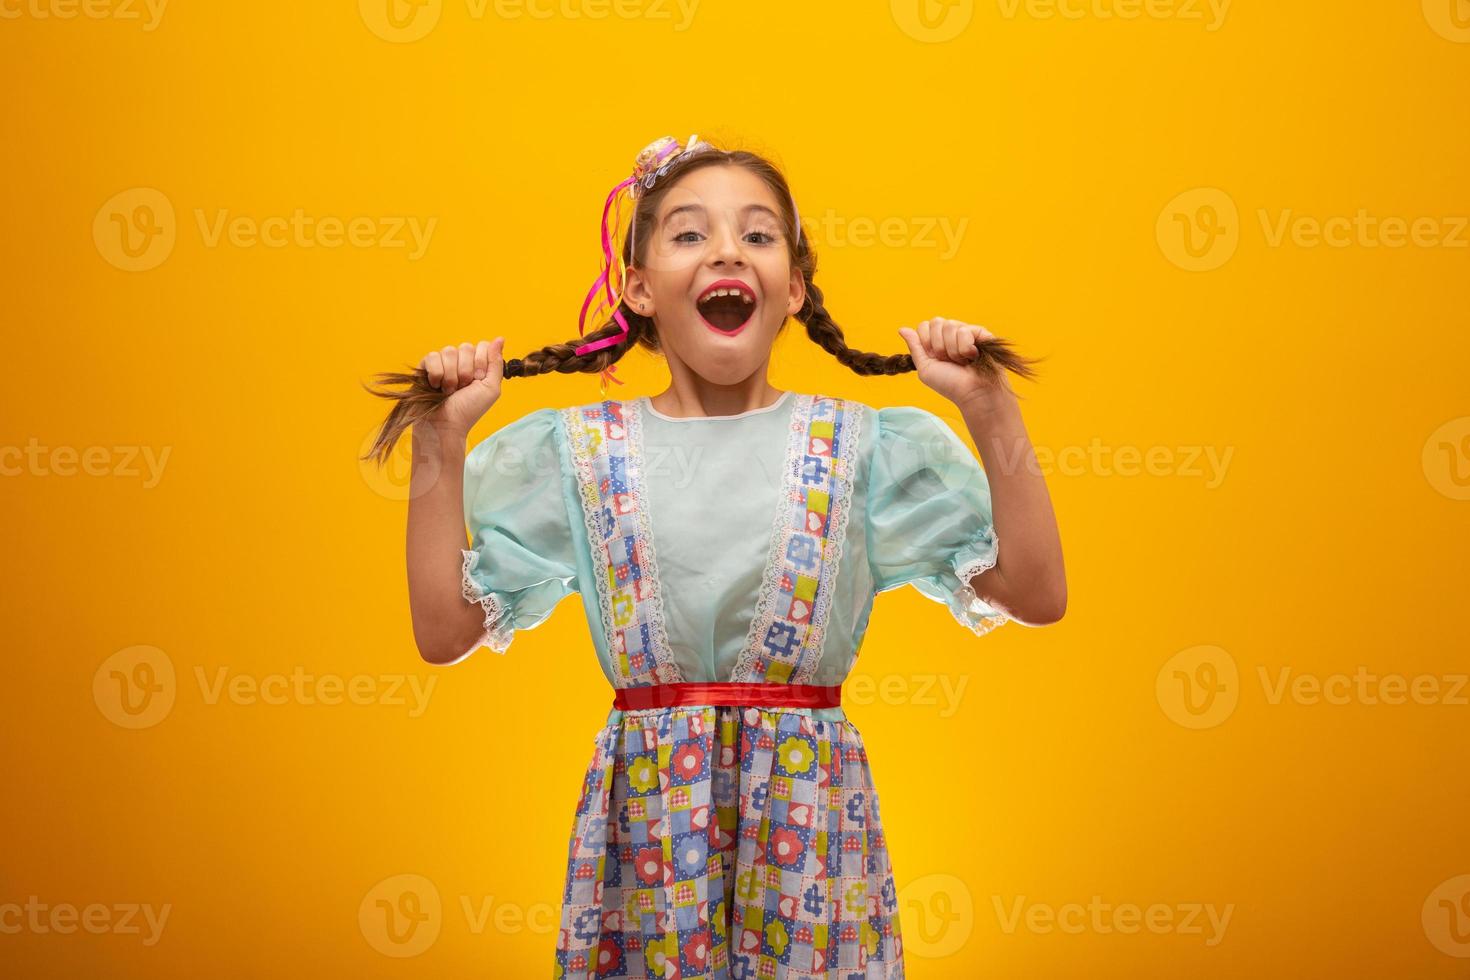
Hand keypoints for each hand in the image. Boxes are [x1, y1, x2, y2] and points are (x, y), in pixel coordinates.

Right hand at [422, 339, 505, 434]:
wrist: (445, 425)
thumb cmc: (469, 410)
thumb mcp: (491, 389)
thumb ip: (496, 363)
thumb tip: (500, 338)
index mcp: (477, 365)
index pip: (482, 346)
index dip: (481, 363)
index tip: (477, 380)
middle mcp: (460, 361)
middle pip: (466, 347)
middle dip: (466, 371)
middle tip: (463, 388)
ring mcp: (442, 362)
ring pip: (449, 351)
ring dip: (451, 376)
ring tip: (449, 391)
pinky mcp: (425, 366)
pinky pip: (432, 356)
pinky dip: (436, 374)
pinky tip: (435, 387)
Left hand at [898, 317, 1013, 408]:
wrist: (972, 393)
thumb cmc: (950, 384)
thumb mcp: (925, 368)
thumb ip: (915, 347)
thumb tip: (902, 329)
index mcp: (936, 341)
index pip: (924, 325)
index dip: (926, 341)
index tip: (934, 357)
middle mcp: (950, 334)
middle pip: (936, 322)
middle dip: (938, 345)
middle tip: (948, 360)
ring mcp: (965, 332)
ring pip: (950, 325)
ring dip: (952, 350)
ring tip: (962, 361)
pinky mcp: (980, 333)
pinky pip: (965, 331)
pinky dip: (965, 348)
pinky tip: (972, 357)